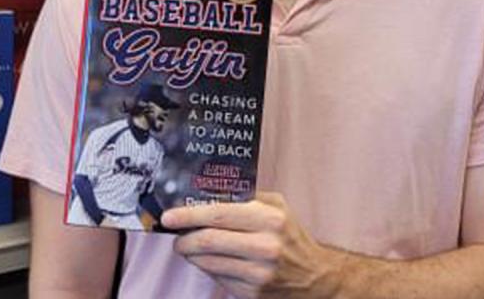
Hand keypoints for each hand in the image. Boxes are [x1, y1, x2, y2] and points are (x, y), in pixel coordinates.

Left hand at [163, 192, 341, 298]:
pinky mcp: (252, 293)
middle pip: (208, 241)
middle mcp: (265, 246)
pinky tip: (210, 261)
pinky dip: (207, 268)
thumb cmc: (291, 236)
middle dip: (184, 238)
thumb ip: (247, 197)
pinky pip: (217, 278)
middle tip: (176, 236)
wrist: (314, 276)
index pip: (218, 215)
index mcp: (269, 219)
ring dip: (192, 255)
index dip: (189, 216)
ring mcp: (258, 273)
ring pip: (208, 262)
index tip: (169, 217)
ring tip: (189, 247)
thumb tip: (207, 194)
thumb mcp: (278, 207)